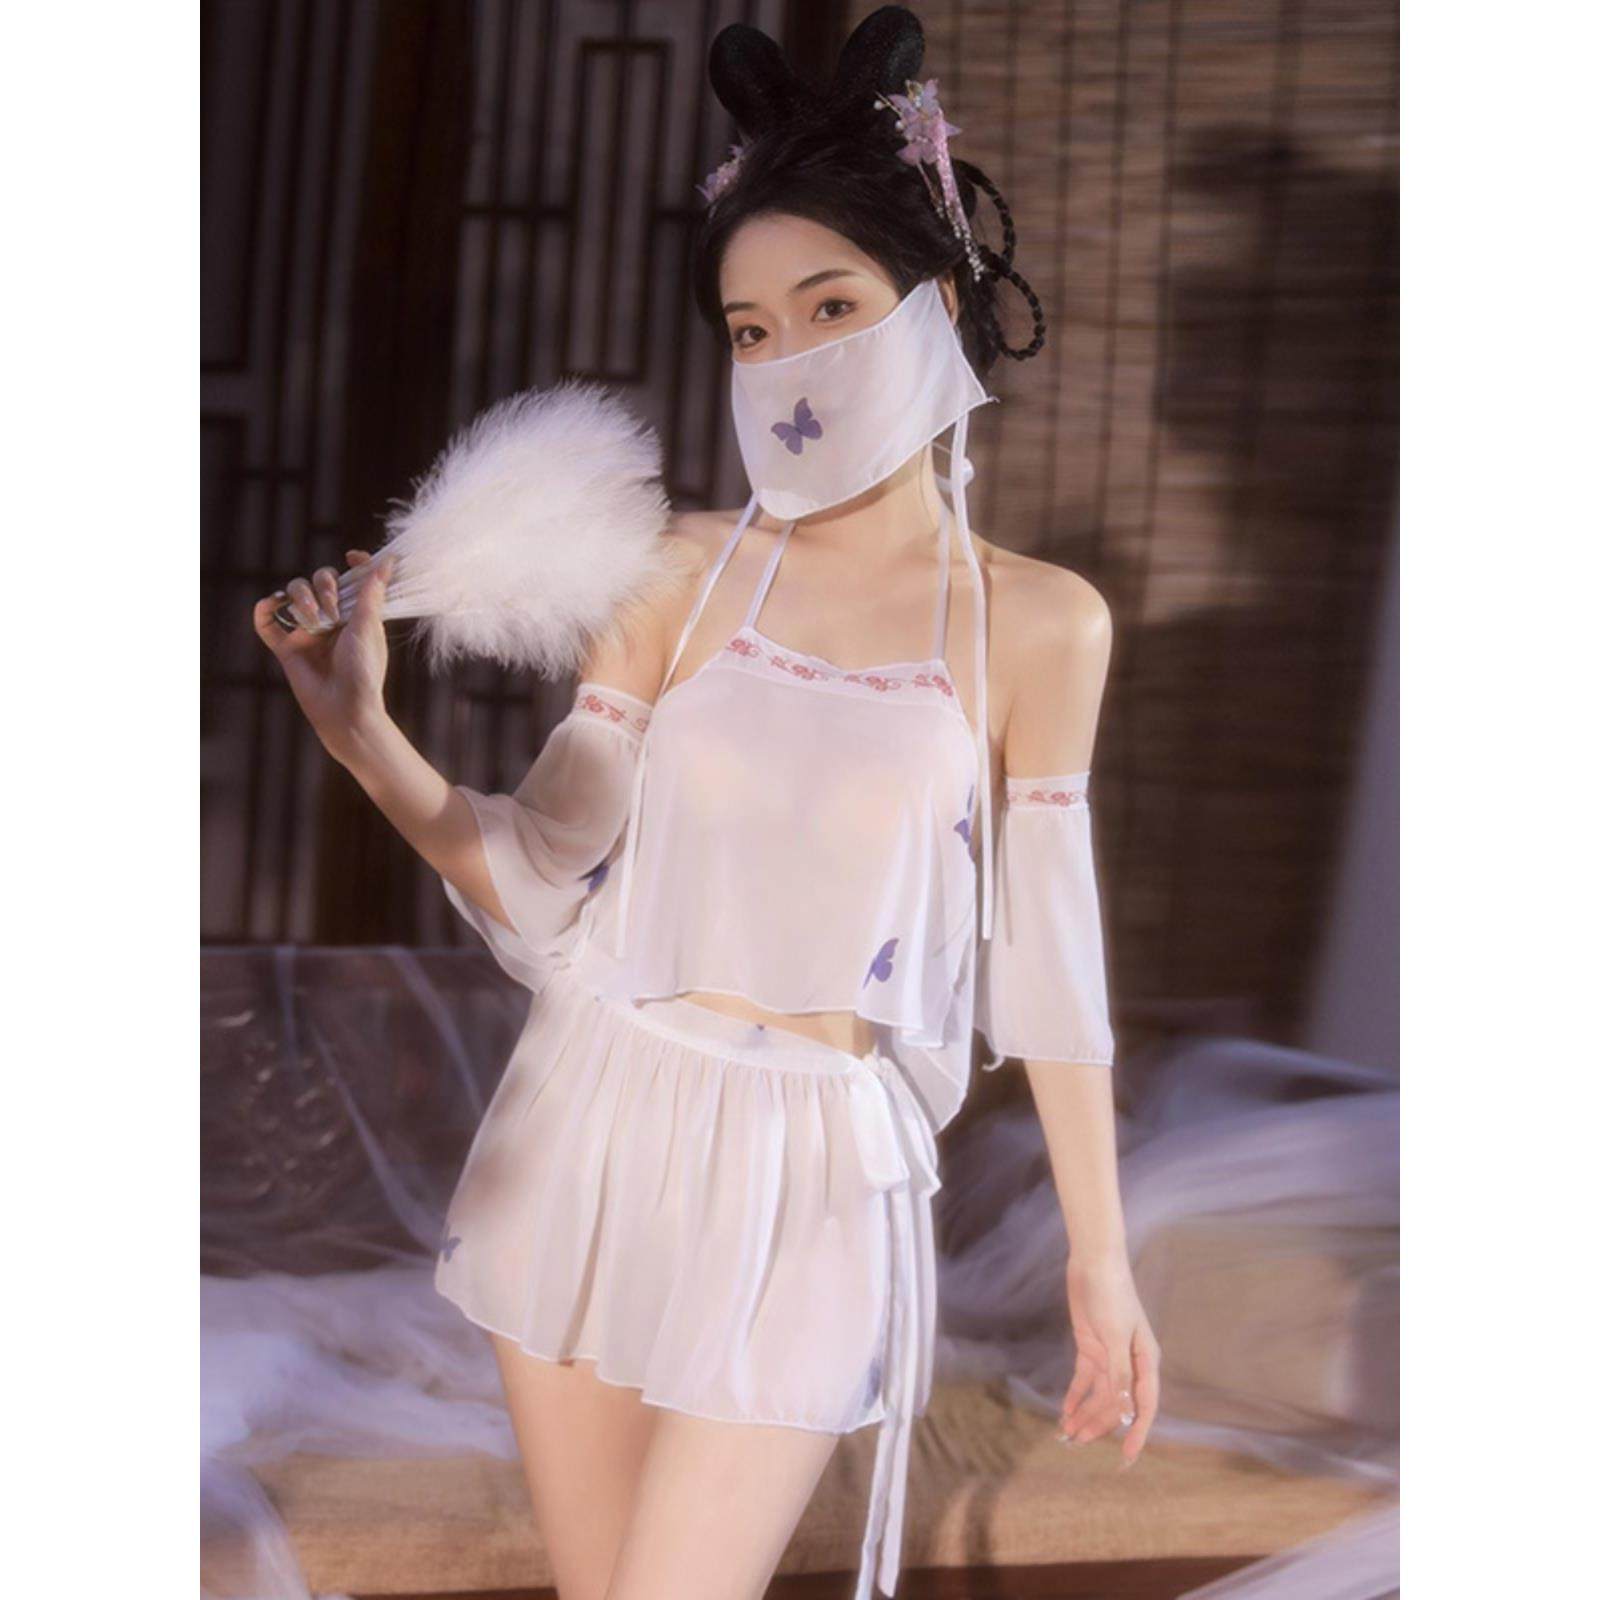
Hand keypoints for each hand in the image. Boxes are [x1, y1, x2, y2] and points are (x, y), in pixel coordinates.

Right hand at [252, 549, 394, 764]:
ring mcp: (308, 633)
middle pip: (319, 580)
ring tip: (315, 622)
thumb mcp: (370, 627)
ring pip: (294, 594)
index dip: (353, 564)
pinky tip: (273, 603)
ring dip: (302, 598)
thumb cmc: (364, 670)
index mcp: (356, 614)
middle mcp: (331, 620)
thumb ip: (373, 592)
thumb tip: (390, 560)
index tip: (352, 556)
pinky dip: (264, 609)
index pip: (350, 580)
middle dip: (325, 586)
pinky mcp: (287, 648)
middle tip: (335, 612)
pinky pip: (267, 624)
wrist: (345, 707)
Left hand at [1057, 1251, 1159, 1469]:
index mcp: (1145, 1361)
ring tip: (1066, 1433)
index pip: (1144, 1406)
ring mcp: (1110, 1355)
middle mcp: (1130, 1363)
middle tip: (1076, 1444)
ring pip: (1098, 1394)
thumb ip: (1119, 1373)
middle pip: (1116, 1404)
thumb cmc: (1112, 1295)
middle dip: (1099, 1425)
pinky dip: (1075, 1395)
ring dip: (1084, 1413)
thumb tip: (1124, 1410)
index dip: (1136, 1433)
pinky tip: (1065, 1411)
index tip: (1126, 1459)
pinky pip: (1085, 1379)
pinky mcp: (1092, 1346)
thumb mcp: (1116, 1336)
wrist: (1094, 1262)